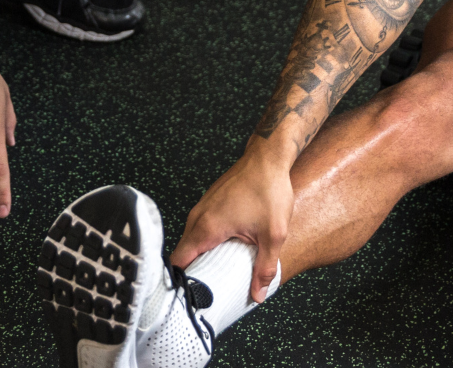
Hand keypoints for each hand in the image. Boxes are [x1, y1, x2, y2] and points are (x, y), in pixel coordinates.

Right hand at [170, 148, 293, 304]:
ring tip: (216, 274)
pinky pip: (200, 228)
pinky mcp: (209, 203)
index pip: (179, 261)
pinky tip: (223, 250)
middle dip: (192, 272)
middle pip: (184, 253)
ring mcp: (202, 208)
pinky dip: (206, 242)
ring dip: (200, 256)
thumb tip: (257, 294)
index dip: (181, 281)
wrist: (268, 157)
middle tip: (207, 291)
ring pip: (192, 240)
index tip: (190, 295)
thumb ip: (264, 267)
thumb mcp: (273, 234)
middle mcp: (198, 217)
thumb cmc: (269, 190)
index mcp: (207, 228)